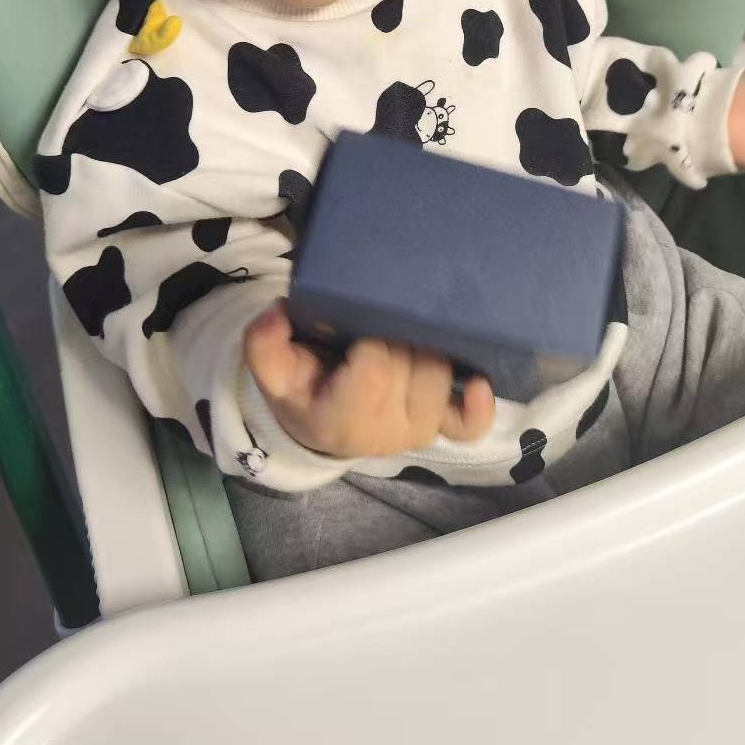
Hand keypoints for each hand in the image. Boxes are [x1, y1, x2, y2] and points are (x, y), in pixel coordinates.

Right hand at [244, 303, 494, 457]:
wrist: (319, 425)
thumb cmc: (302, 390)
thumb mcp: (271, 370)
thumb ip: (265, 344)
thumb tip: (277, 314)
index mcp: (344, 417)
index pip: (377, 368)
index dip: (371, 339)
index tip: (353, 326)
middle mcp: (388, 430)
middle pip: (416, 366)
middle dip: (400, 337)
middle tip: (377, 326)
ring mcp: (417, 429)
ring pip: (442, 377)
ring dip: (429, 351)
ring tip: (405, 336)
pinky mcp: (438, 427)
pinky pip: (469, 424)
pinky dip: (478, 404)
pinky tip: (479, 381)